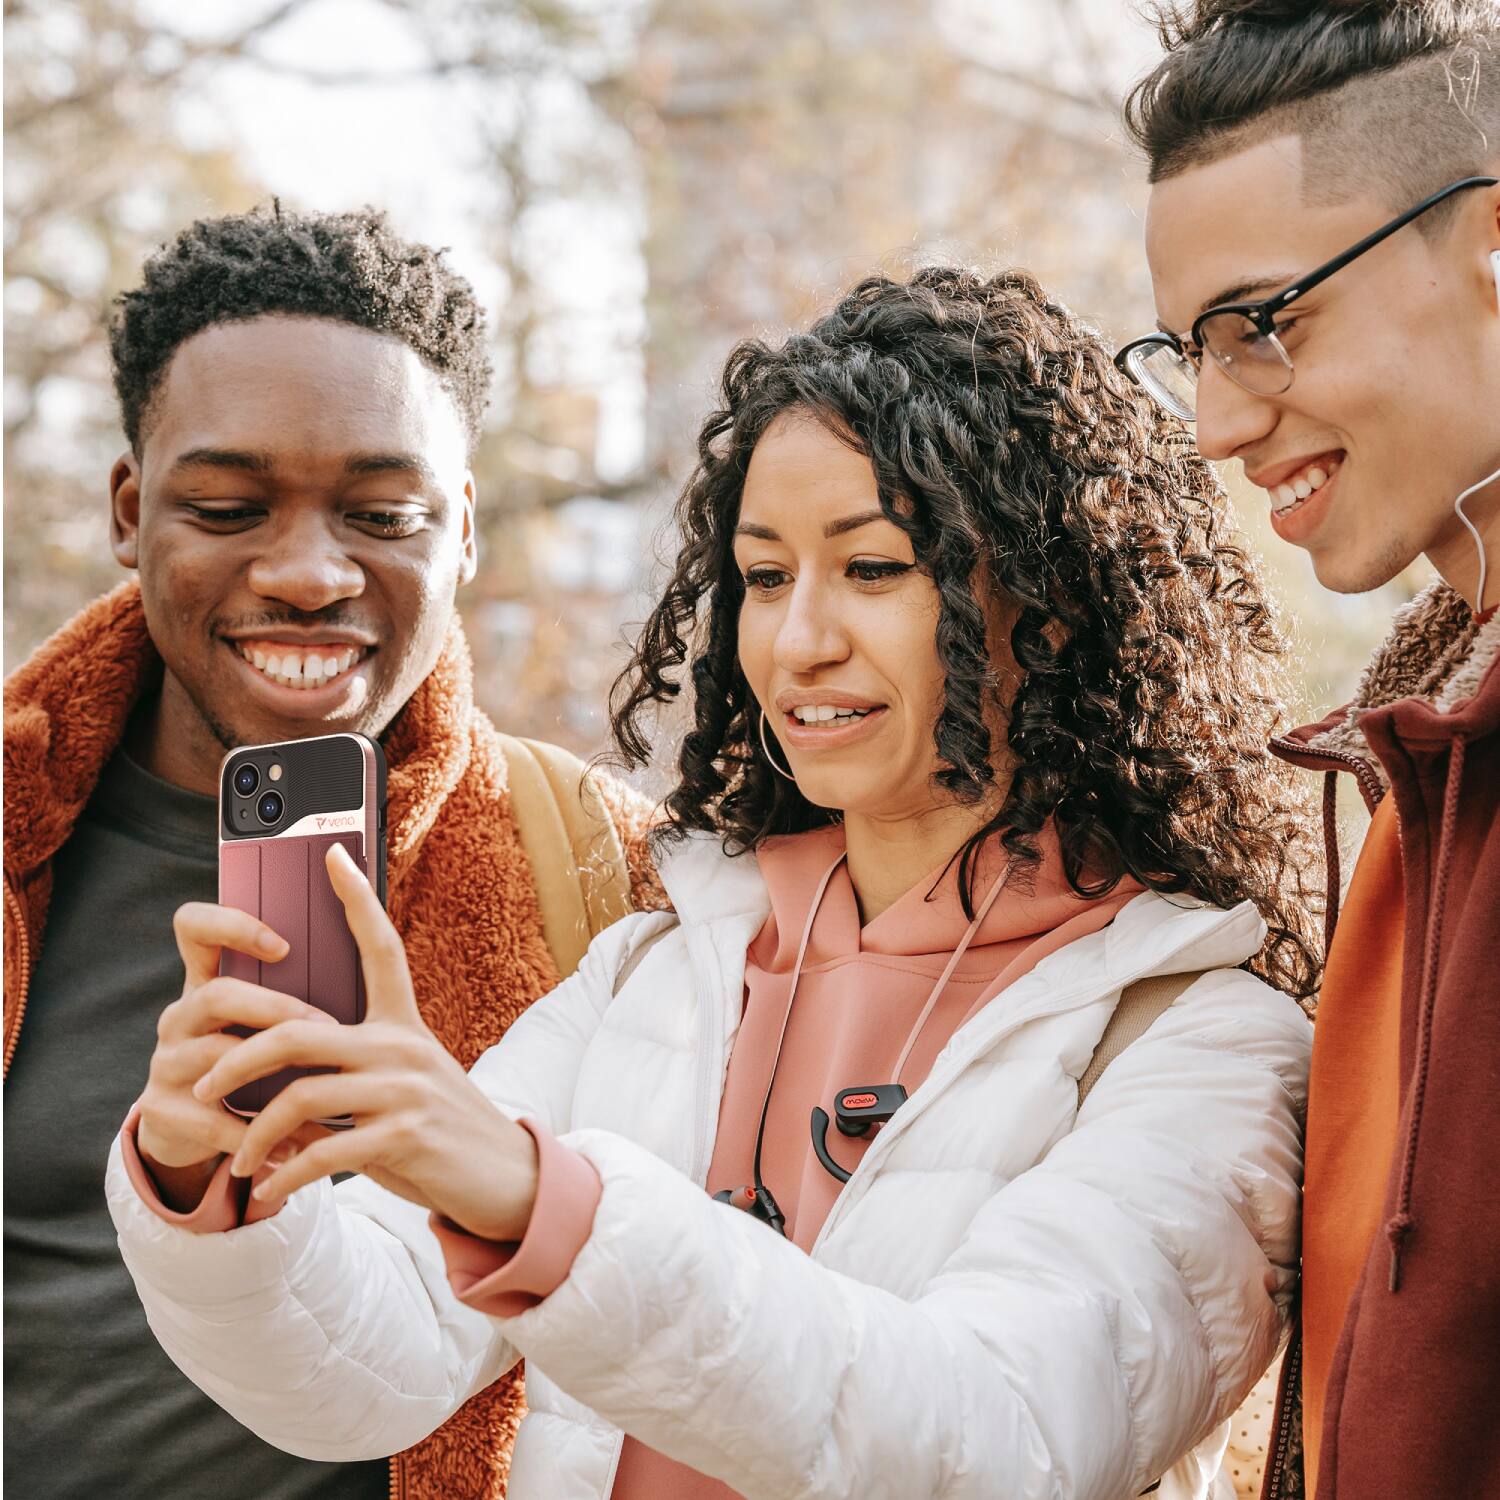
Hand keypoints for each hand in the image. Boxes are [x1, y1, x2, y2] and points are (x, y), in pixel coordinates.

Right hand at [138, 904, 328, 1208]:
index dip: (231, 925)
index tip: (284, 946)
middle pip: (217, 995)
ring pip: (215, 1055)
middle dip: (275, 1009)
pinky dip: (254, 1132)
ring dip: (272, 1071)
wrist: (194, 1129)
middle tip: (326, 1027)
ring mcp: (164, 1062)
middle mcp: (179, 1015)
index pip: (193, 926)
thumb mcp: (263, 1021)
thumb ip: (298, 989)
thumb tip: (376, 950)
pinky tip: (291, 1144)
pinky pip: (209, 1117)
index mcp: (205, 981)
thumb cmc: (251, 1058)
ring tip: (318, 1087)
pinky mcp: (159, 1110)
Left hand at [190, 843, 540, 1242]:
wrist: (502, 1177)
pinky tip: (271, 1192)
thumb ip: (357, 1071)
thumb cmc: (442, 1129)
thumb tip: (286, 1085)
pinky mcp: (404, 1137)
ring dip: (255, 1135)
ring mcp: (404, 1091)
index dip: (358, 899)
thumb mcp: (406, 1084)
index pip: (382, 948)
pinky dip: (286, 1177)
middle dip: (237, 1059)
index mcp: (405, 1025)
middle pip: (299, 1031)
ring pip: (301, 1096)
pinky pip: (323, 1153)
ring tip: (240, 1162)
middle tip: (203, 1084)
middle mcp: (403, 1047)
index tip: (332, 857)